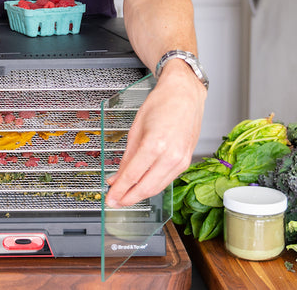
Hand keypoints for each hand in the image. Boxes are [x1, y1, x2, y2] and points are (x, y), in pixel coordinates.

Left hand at [105, 69, 205, 207]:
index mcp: (155, 144)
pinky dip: (153, 185)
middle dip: (128, 198)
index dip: (119, 191)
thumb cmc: (162, 103)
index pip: (132, 176)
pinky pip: (167, 180)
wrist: (184, 94)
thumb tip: (117, 176)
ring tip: (126, 196)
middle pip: (146, 188)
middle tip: (115, 201)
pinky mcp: (186, 161)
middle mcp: (171, 155)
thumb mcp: (135, 128)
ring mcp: (181, 160)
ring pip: (158, 188)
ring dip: (140, 195)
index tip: (110, 198)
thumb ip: (126, 157)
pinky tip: (143, 185)